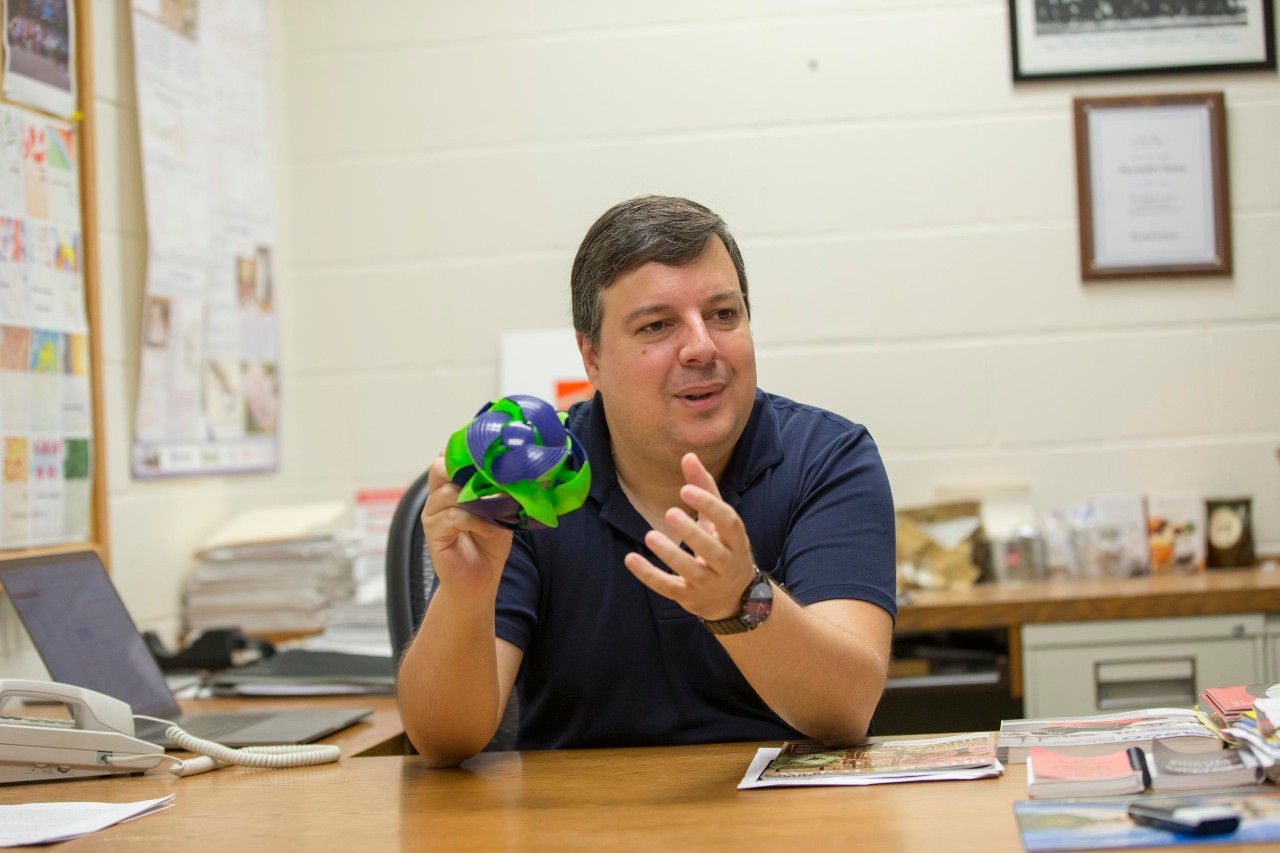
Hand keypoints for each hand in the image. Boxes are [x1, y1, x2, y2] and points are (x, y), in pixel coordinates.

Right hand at [421, 455, 512, 598]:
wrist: (480, 580)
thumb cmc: (489, 543)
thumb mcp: (499, 511)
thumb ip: (500, 491)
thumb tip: (517, 471)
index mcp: (450, 486)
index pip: (448, 458)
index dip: (462, 450)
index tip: (486, 449)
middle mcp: (437, 497)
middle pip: (438, 468)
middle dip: (462, 468)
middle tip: (488, 475)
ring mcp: (432, 515)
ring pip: (447, 493)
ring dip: (475, 498)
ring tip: (495, 509)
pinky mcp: (433, 534)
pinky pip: (452, 518)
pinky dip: (474, 521)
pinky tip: (489, 529)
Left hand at [623, 453, 756, 620]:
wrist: (735, 599)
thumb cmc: (725, 549)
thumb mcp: (719, 521)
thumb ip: (706, 489)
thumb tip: (689, 456)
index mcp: (736, 540)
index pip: (728, 521)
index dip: (709, 505)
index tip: (685, 489)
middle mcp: (726, 564)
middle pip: (711, 550)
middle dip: (692, 532)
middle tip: (669, 512)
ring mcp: (708, 584)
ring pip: (691, 571)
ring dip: (670, 555)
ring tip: (650, 536)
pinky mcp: (688, 597)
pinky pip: (668, 588)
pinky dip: (649, 575)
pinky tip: (630, 559)